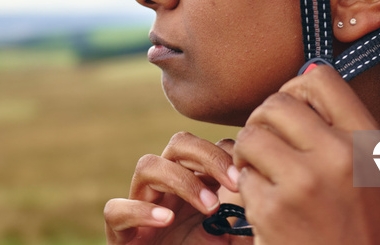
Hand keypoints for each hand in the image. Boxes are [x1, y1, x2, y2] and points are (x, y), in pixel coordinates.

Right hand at [104, 132, 249, 243]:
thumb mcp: (230, 238)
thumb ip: (243, 216)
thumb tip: (262, 192)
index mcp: (194, 180)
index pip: (207, 146)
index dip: (228, 153)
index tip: (248, 173)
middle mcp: (165, 185)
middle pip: (179, 144)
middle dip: (208, 156)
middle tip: (235, 182)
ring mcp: (140, 203)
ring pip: (148, 165)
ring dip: (181, 180)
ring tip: (209, 206)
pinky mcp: (119, 231)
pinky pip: (116, 209)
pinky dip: (141, 210)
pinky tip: (166, 219)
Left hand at [233, 64, 379, 244]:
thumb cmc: (362, 224)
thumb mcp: (372, 169)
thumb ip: (342, 123)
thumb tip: (306, 70)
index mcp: (368, 140)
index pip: (320, 77)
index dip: (297, 88)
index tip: (294, 110)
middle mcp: (339, 155)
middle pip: (276, 103)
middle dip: (264, 120)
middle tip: (269, 143)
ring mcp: (304, 183)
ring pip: (250, 135)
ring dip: (249, 153)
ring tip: (265, 173)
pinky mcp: (273, 211)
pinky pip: (242, 176)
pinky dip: (247, 189)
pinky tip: (268, 206)